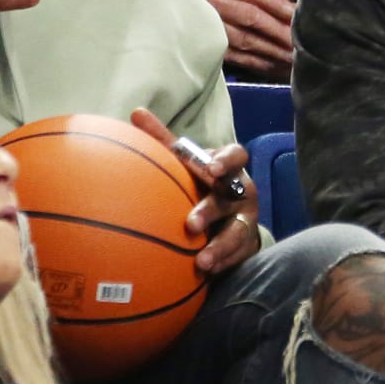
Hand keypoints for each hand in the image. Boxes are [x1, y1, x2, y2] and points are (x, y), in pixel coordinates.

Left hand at [129, 108, 261, 274]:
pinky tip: (208, 272)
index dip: (225, 161)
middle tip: (191, 224)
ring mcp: (247, 218)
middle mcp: (242, 190)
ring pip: (238, 231)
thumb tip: (136, 112)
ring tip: (202, 262)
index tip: (210, 169)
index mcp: (228, 166)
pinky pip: (239, 253)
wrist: (227, 216)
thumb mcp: (186, 161)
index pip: (236, 155)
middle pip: (234, 195)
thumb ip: (163, 139)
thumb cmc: (200, 182)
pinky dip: (224, 262)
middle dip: (213, 210)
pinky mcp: (248, 242)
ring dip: (221, 247)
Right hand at [181, 0, 294, 78]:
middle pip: (252, 17)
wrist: (151, 3)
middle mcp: (206, 1)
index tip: (300, 14)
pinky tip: (273, 66)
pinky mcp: (200, 46)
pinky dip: (256, 62)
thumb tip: (287, 8)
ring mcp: (202, 24)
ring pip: (245, 39)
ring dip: (273, 50)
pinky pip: (233, 56)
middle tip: (304, 41)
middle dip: (281, 31)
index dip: (278, 4)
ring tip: (295, 57)